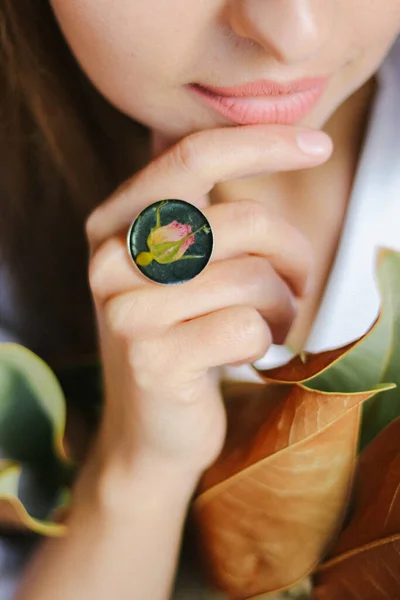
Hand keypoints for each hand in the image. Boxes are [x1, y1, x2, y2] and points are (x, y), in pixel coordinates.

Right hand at [84, 124, 332, 483]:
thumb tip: (229, 128)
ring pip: (251, 278)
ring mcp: (126, 313)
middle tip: (297, 284)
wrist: (151, 426)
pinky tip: (249, 351)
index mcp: (114, 221)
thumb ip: (191, 203)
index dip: (261, 143)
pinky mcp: (153, 361)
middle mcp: (110, 260)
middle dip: (292, 254)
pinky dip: (263, 341)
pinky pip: (245, 328)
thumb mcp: (175, 263)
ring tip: (274, 323)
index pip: (192, 157)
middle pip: (241, 221)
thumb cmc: (180, 332)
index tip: (320, 144)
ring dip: (282, 305)